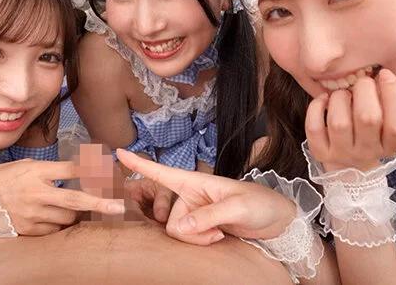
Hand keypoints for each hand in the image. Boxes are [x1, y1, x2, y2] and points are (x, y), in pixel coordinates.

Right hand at [0, 159, 124, 235]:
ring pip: (68, 217)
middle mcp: (36, 193)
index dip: (92, 169)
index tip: (109, 170)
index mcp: (36, 173)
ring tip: (70, 206)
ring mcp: (32, 214)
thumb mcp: (25, 165)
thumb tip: (82, 169)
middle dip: (100, 203)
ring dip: (76, 213)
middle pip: (75, 199)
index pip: (71, 170)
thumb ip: (52, 169)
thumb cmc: (2, 180)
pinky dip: (59, 224)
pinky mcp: (29, 229)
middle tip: (119, 206)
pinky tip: (54, 216)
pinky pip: (55, 230)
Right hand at [116, 149, 297, 245]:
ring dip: (198, 239)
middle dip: (191, 231)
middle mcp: (190, 196)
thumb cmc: (260, 204)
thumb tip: (179, 227)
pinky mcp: (199, 227)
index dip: (140, 164)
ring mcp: (194, 213)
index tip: (118, 152)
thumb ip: (208, 215)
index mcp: (196, 181)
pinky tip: (218, 237)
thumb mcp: (238, 206)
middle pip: (171, 220)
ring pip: (178, 233)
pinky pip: (187, 239)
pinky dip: (201, 242)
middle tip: (217, 230)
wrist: (276, 220)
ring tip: (220, 233)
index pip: (163, 172)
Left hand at [305, 68, 395, 171]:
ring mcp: (342, 154)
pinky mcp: (320, 152)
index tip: (385, 74)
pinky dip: (316, 108)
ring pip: (339, 122)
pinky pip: (314, 128)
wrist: (351, 168)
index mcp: (392, 146)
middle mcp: (368, 152)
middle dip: (365, 90)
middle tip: (363, 82)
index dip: (394, 95)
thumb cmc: (379, 136)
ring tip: (345, 93)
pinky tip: (324, 100)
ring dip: (341, 98)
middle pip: (368, 118)